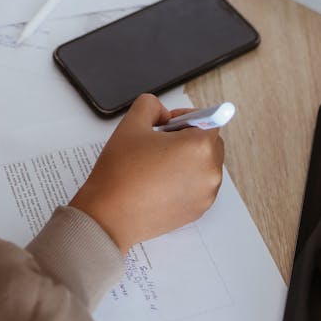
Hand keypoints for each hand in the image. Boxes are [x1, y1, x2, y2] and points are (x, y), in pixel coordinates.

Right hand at [70, 93, 224, 254]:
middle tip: (160, 142)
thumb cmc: (121, 172)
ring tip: (157, 164)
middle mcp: (210, 172)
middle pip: (211, 143)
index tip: (169, 123)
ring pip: (205, 165)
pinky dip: (185, 180)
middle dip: (189, 137)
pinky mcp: (198, 211)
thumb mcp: (132, 123)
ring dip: (188, 159)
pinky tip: (159, 181)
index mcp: (199, 147)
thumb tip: (165, 114)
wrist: (109, 215)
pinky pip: (199, 186)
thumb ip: (152, 105)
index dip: (188, 117)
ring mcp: (206, 194)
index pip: (210, 120)